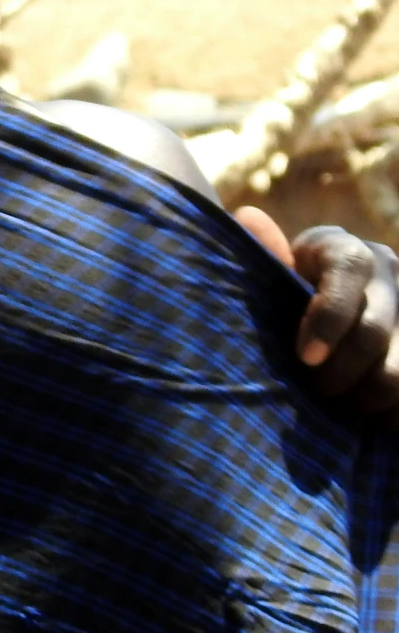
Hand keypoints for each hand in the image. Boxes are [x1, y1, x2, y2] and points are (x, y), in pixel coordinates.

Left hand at [236, 208, 398, 427]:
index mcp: (344, 251)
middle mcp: (388, 269)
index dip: (329, 317)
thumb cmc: (285, 303)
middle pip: (373, 331)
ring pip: (398, 371)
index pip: (348, 269)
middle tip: (317, 391)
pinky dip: (393, 413)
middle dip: (340, 372)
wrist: (332, 325)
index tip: (305, 357)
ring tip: (343, 405)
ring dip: (368, 398)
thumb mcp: (273, 282)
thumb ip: (265, 260)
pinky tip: (373, 416)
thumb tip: (248, 216)